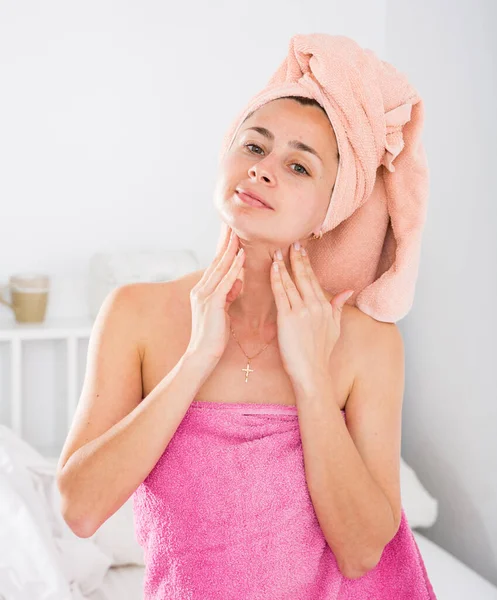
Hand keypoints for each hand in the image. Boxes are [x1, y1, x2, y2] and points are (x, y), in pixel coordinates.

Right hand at [186, 226, 245, 362]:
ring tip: (239, 233)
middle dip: (225, 242)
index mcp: (203, 291)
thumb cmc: (213, 338)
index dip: (224, 248)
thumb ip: (228, 294)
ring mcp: (204, 296)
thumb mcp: (222, 312)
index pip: (216, 265)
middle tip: (233, 223)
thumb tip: (237, 280)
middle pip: (216, 261)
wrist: (201, 357)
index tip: (232, 232)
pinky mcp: (212, 304)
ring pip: (220, 268)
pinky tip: (241, 256)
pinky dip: (234, 268)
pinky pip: (225, 282)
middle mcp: (201, 290)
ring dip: (230, 249)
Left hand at [270, 242, 352, 390]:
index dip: (306, 263)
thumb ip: (338, 307)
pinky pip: (281, 294)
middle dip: (297, 258)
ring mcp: (302, 311)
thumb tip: (347, 291)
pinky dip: (277, 279)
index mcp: (326, 307)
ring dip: (284, 265)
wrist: (312, 372)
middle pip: (304, 276)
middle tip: (291, 242)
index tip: (301, 249)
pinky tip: (273, 268)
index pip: (314, 280)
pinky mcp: (287, 319)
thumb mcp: (335, 328)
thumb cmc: (320, 353)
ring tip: (277, 251)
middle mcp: (315, 306)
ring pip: (292, 282)